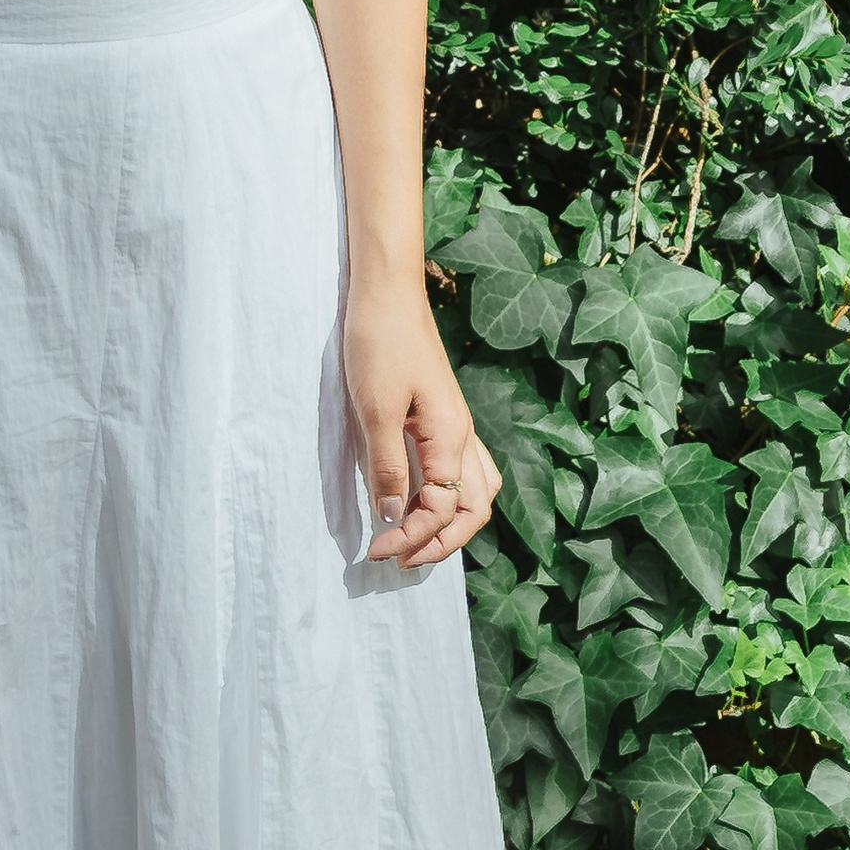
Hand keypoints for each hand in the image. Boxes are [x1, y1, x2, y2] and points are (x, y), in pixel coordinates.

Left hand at [347, 287, 500, 567]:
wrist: (386, 291)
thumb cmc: (379, 342)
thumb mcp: (376, 408)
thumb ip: (387, 466)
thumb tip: (394, 516)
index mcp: (451, 437)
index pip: (442, 510)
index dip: (410, 538)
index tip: (373, 551)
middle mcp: (463, 435)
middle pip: (474, 509)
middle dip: (441, 542)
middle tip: (398, 558)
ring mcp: (456, 423)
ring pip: (476, 489)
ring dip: (451, 522)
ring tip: (414, 537)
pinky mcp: (442, 412)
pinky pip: (461, 467)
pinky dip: (448, 494)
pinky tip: (418, 496)